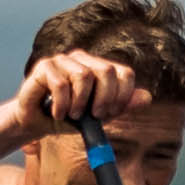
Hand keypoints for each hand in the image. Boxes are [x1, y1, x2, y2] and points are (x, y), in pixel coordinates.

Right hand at [17, 50, 144, 140]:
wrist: (36, 124)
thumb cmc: (68, 118)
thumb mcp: (98, 116)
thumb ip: (121, 106)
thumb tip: (148, 97)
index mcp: (98, 68)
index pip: (124, 73)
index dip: (121, 96)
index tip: (109, 114)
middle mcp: (83, 59)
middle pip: (106, 71)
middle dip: (103, 99)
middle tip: (93, 116)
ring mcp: (63, 60)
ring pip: (83, 76)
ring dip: (78, 104)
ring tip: (71, 115)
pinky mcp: (44, 65)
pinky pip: (60, 84)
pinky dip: (61, 105)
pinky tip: (57, 113)